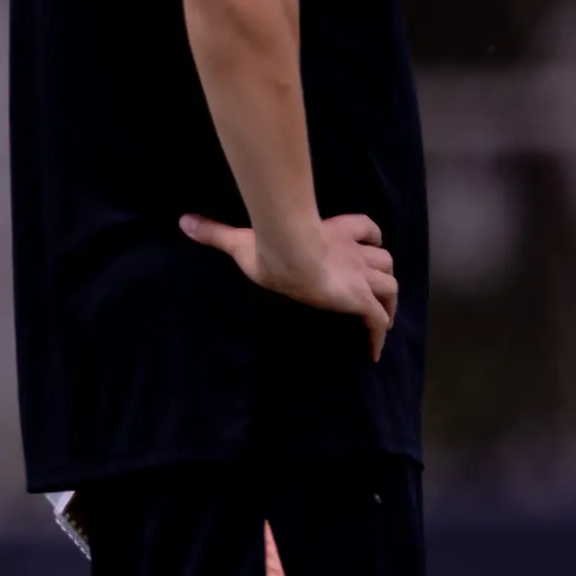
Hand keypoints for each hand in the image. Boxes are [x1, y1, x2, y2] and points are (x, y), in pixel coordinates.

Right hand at [180, 210, 398, 362]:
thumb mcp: (240, 239)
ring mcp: (360, 277)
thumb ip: (216, 231)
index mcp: (333, 234)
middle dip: (381, 271)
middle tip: (375, 288)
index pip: (365, 229)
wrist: (291, 251)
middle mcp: (353, 253)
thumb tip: (184, 222)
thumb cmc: (270, 243)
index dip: (369, 237)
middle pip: (384, 259)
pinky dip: (379, 336)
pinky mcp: (360, 300)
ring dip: (387, 302)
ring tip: (381, 320)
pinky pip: (378, 322)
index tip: (368, 244)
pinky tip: (373, 353)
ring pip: (390, 286)